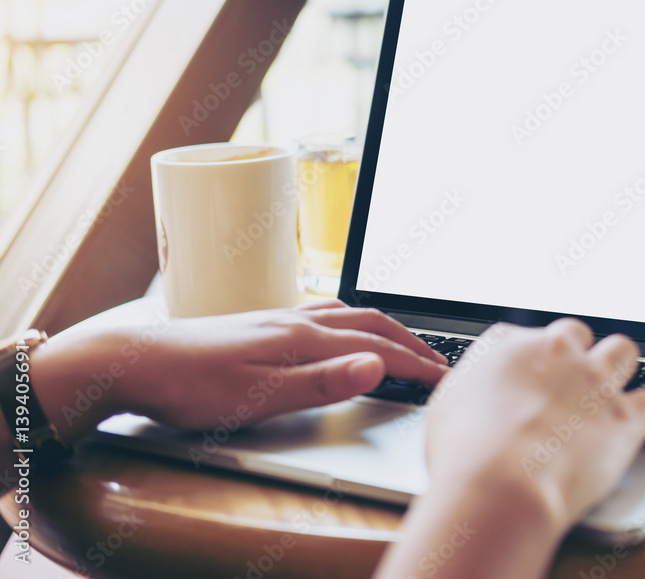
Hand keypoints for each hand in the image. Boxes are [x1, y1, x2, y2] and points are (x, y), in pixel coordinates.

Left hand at [31, 298, 448, 437]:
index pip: (375, 346)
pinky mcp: (263, 323)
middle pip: (369, 322)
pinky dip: (352, 320)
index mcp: (303, 337)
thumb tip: (377, 364)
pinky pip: (324, 313)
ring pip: (348, 313)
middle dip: (409, 340)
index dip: (414, 362)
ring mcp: (279, 317)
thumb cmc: (192, 384)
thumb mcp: (261, 395)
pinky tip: (341, 327)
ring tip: (402, 342)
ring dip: (383, 327)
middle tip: (437, 360)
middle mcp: (296, 319)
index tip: (443, 376)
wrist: (136, 361)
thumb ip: (323, 382)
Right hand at [426, 318, 644, 530]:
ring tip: (606, 396)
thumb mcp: (448, 408)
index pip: (525, 334)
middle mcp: (556, 353)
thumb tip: (477, 398)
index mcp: (510, 346)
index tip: (528, 378)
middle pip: (576, 333)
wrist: (500, 486)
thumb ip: (472, 391)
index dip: (528, 359)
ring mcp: (595, 382)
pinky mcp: (626, 418)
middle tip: (565, 387)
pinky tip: (632, 426)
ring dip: (616, 370)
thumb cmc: (465, 454)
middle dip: (574, 356)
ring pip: (622, 351)